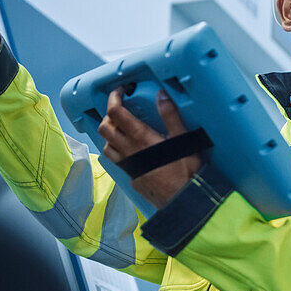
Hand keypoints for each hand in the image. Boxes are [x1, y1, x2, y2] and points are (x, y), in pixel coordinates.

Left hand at [99, 88, 201, 207]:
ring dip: (110, 133)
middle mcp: (129, 150)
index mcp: (140, 137)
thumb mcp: (182, 138)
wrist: (181, 199)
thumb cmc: (185, 171)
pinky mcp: (131, 176)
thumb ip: (170, 115)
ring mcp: (127, 165)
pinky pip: (115, 159)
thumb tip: (161, 95)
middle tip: (122, 108)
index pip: (116, 112)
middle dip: (109, 114)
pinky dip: (116, 148)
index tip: (120, 91)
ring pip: (106, 144)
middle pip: (105, 127)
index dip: (114, 98)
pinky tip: (129, 148)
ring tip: (122, 128)